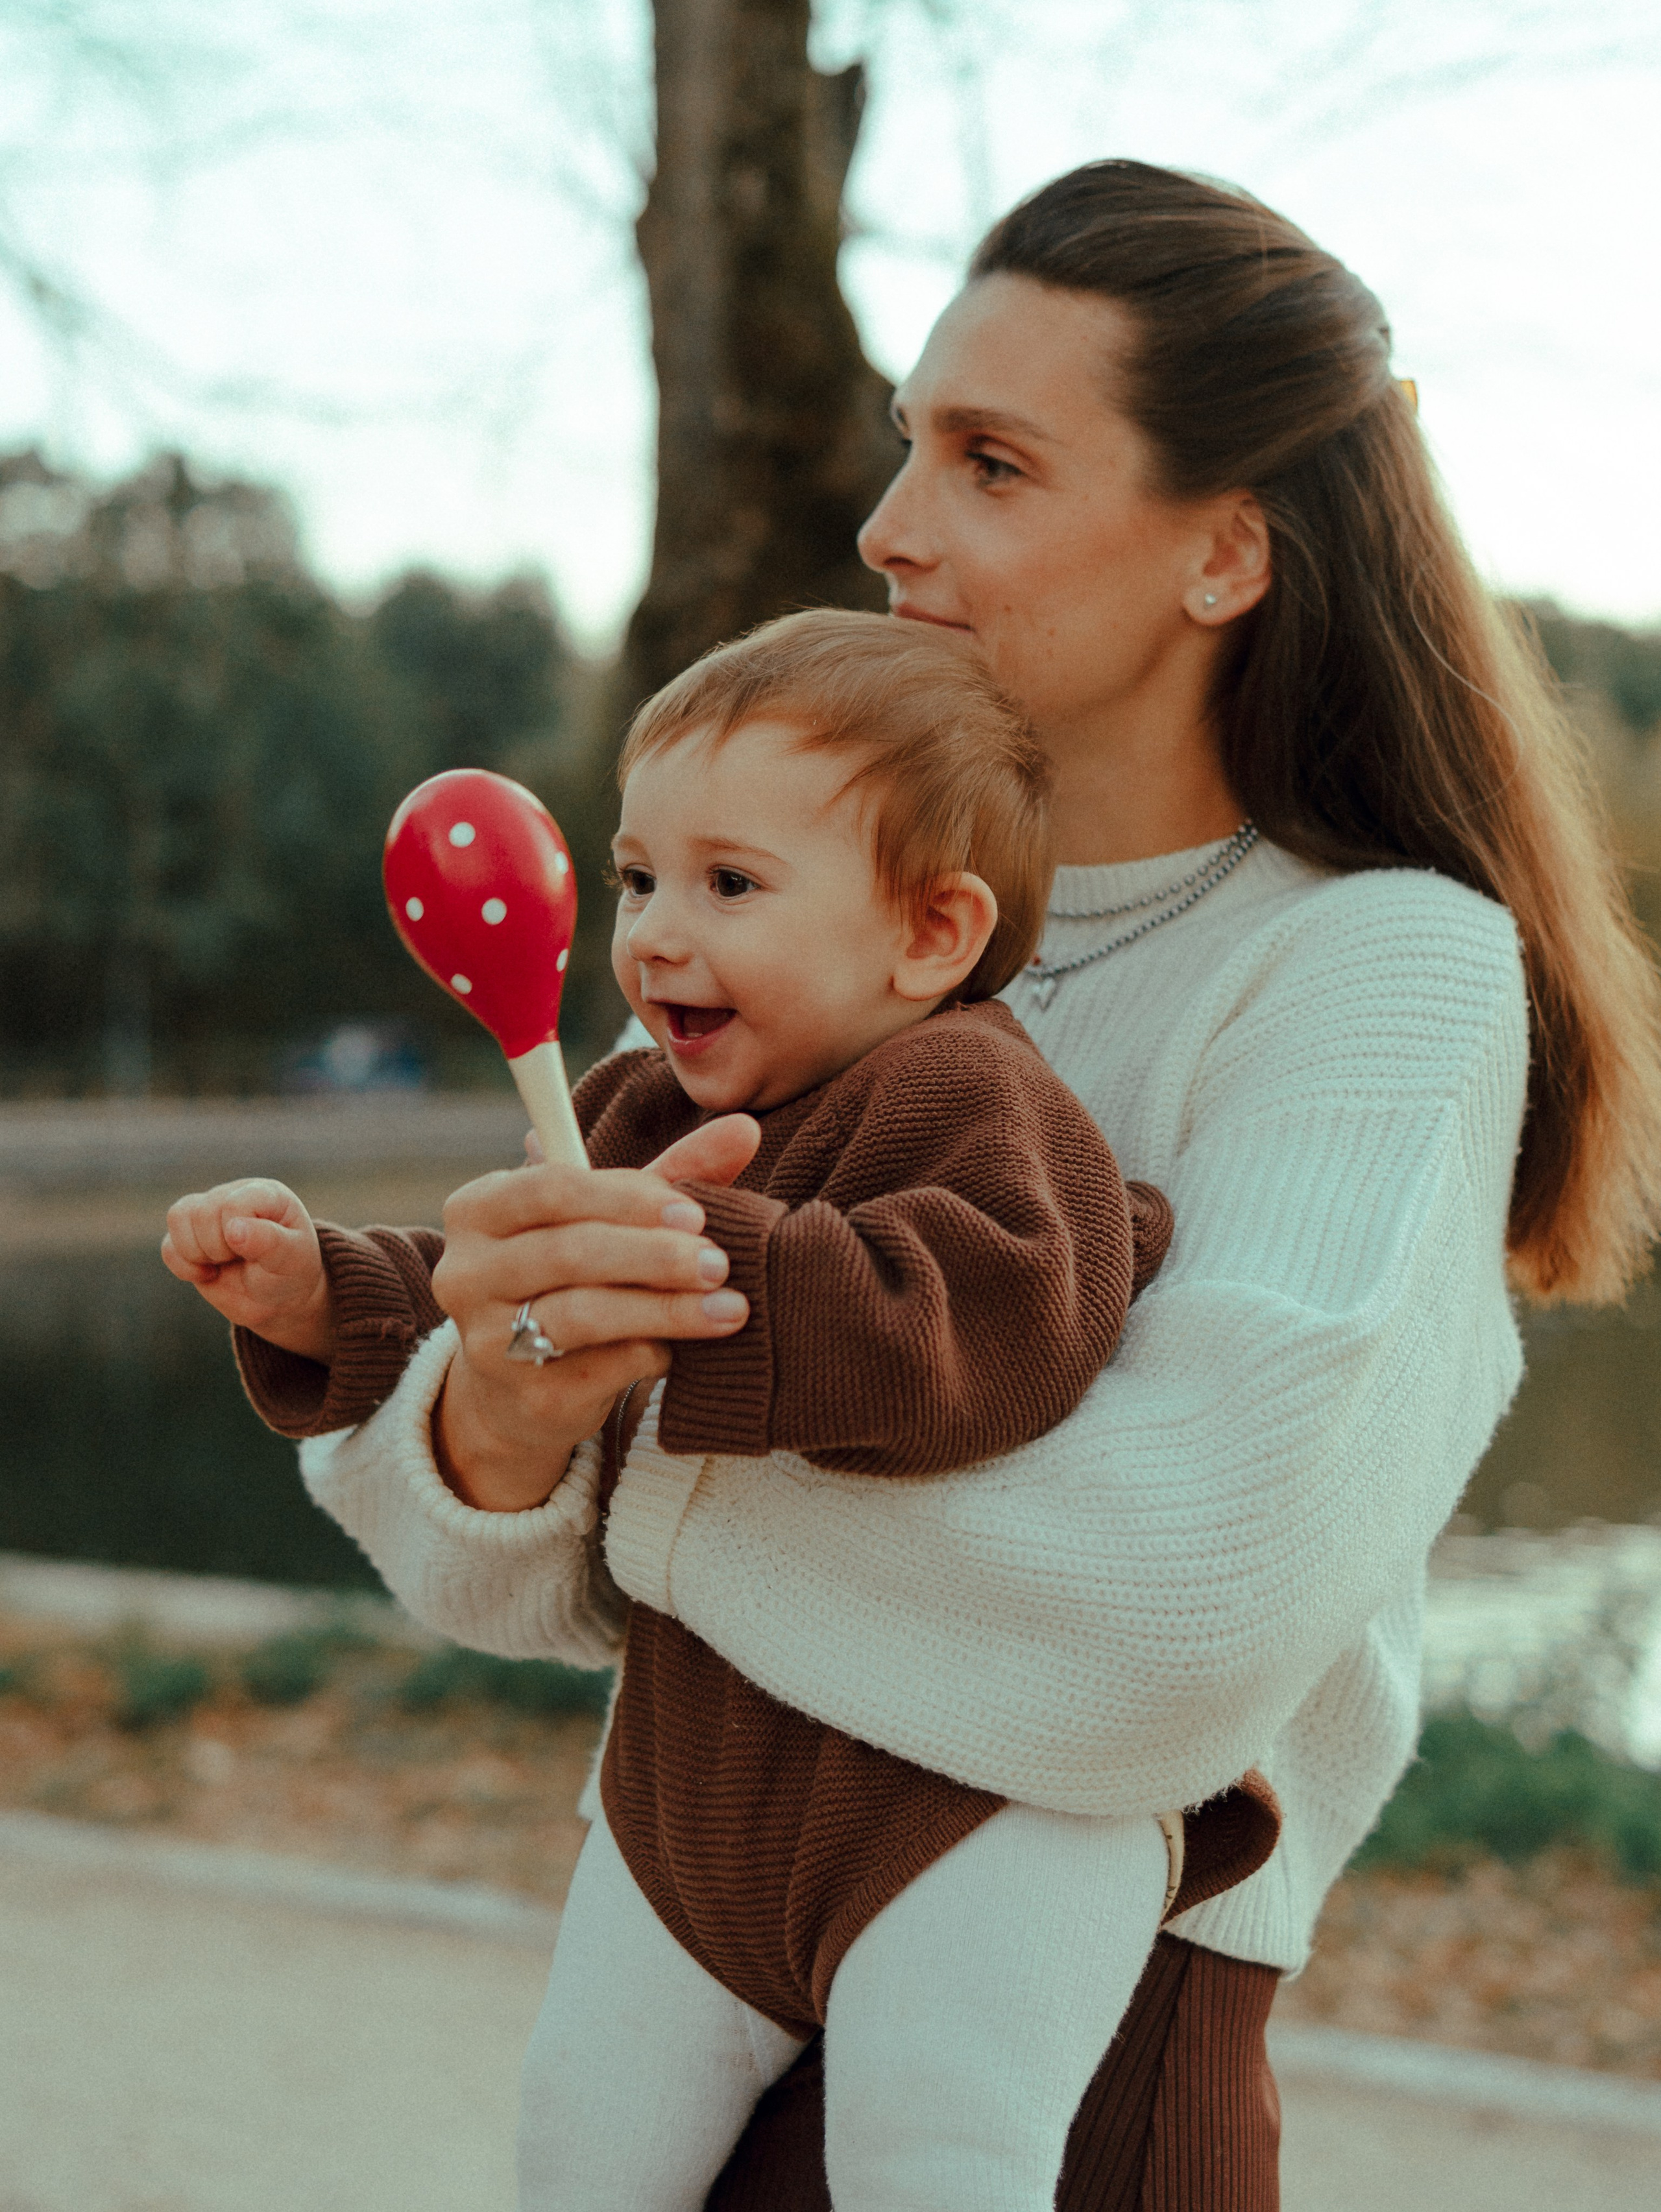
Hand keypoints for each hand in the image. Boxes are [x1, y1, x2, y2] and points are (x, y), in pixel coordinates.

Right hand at [161, 1179, 333, 1361]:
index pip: (232, 1203)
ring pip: (177, 1218)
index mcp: (265, 1193)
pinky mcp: (189, 1237)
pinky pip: (168, 1247)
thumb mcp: (292, 1260)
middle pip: (201, 1212)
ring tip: (224, 1263)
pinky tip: (209, 1274)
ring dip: (198, 1254)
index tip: (257, 1253)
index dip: (235, 1234)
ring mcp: (209, 1213)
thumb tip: (233, 1228)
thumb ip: (269, 1242)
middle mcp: (233, 1195)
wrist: (279, 1300)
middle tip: (243, 1260)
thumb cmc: (291, 1273)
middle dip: (218, 1248)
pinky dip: (184, 1268)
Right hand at [432, 1114, 761, 1511]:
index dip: (627, 1199)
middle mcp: (468, 1272)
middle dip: (653, 1256)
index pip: (551, 1188)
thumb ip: (674, 1174)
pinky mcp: (524, 1395)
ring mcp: (488, 1339)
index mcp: (480, 1209)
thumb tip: (744, 1129)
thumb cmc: (574, 1278)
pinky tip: (682, 1348)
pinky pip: (599, 1368)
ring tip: (729, 1308)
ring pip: (582, 1314)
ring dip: (665, 1309)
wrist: (521, 1389)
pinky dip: (650, 1353)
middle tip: (718, 1263)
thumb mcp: (612, 1219)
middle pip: (568, 1252)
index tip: (695, 1214)